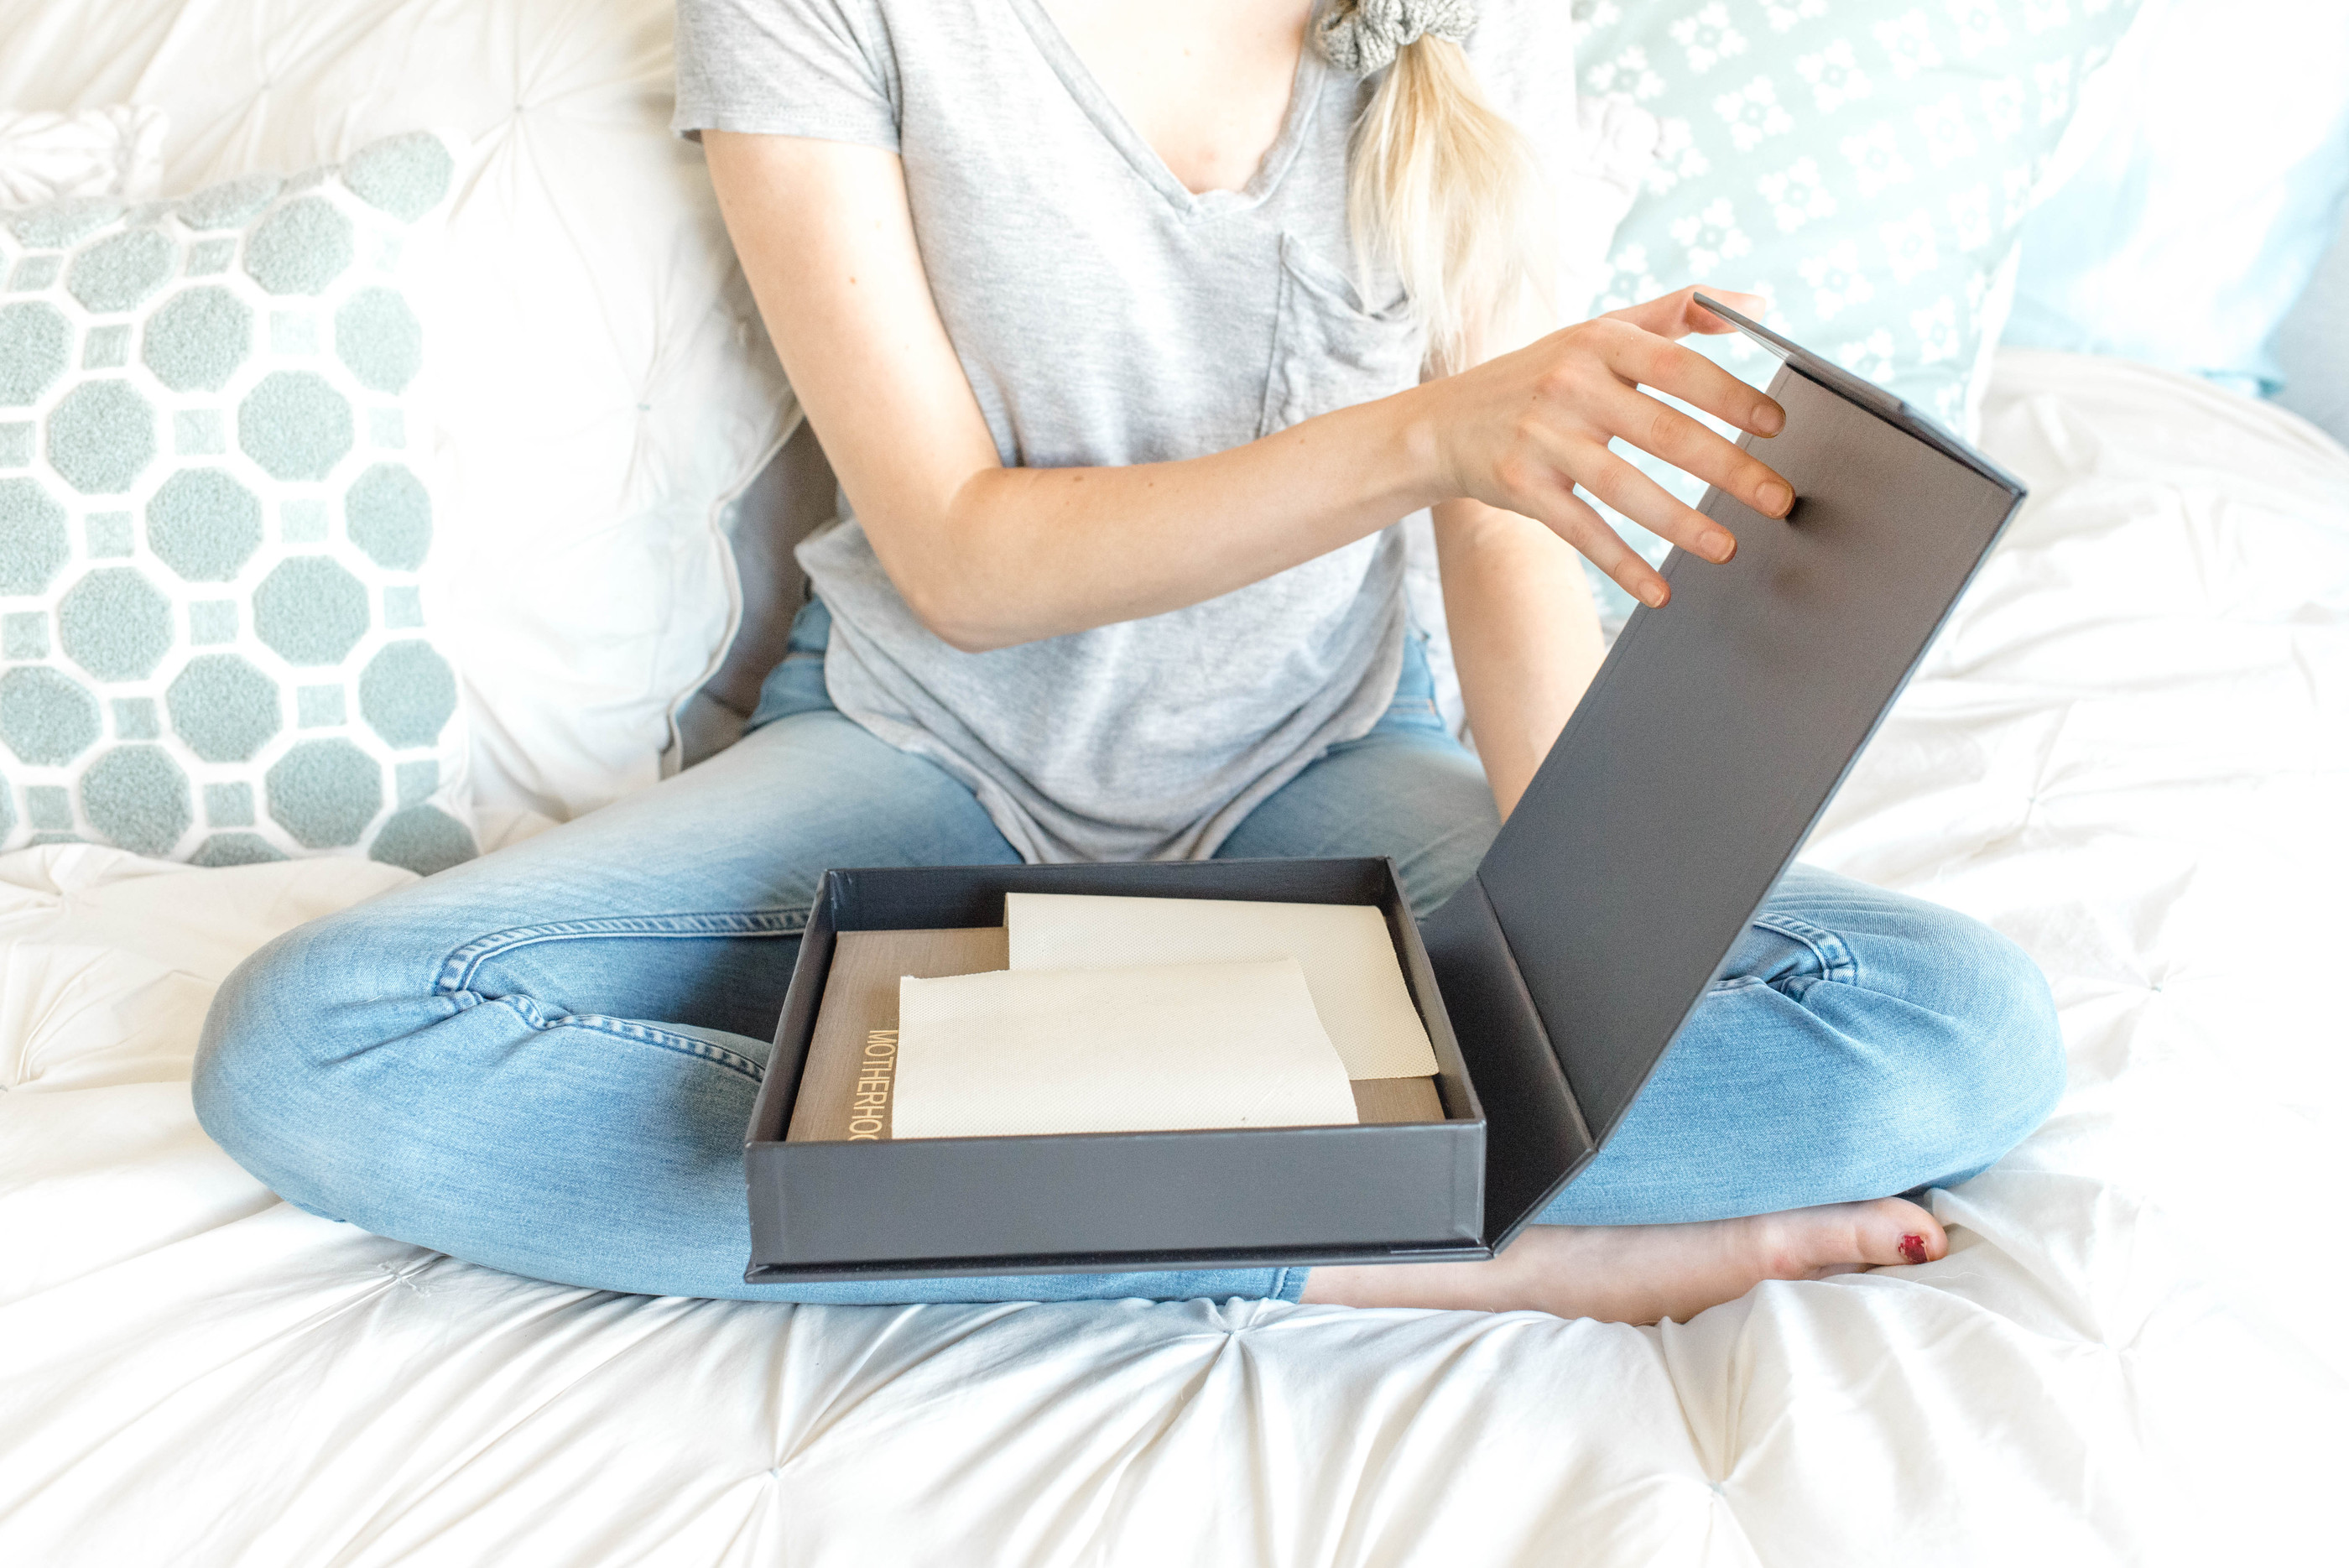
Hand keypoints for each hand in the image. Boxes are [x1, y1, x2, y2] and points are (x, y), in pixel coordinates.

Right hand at [1422, 286, 1793, 607]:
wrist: (1444, 423)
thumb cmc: (1540, 376)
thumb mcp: (1599, 332)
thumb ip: (1676, 314)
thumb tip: (1756, 306)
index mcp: (1598, 342)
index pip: (1676, 366)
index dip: (1729, 396)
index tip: (1776, 425)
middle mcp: (1568, 385)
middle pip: (1661, 430)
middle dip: (1727, 468)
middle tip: (1777, 498)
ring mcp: (1542, 438)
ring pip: (1623, 486)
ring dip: (1681, 523)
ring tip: (1727, 547)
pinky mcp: (1521, 486)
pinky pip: (1580, 530)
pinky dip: (1621, 564)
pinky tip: (1658, 590)